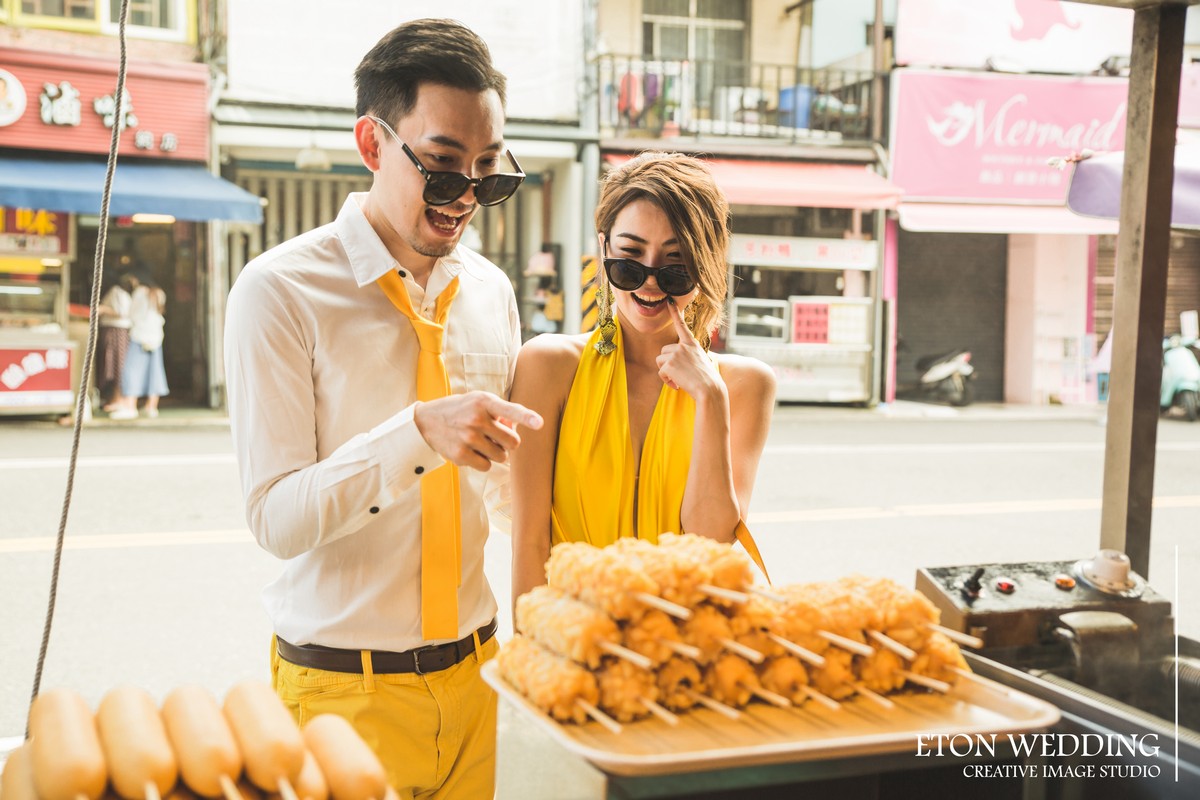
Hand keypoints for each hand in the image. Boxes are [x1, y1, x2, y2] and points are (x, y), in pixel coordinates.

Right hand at [414, 391, 543, 471]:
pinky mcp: (461, 455)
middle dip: (508, 443)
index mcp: (483, 401)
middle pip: (513, 442)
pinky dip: (483, 462)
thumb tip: (516, 429)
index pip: (510, 409)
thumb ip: (499, 412)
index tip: (539, 423)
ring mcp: (468, 438)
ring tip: (480, 442)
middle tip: (496, 437)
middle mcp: (476, 419)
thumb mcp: (478, 402)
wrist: (426, 421)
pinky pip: (487, 466)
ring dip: (495, 453)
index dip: (526, 417)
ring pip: (502, 457)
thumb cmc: (460, 410)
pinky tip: (471, 451)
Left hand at [656, 299, 720, 398]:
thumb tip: (677, 363)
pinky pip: (661, 372)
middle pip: (664, 351)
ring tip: (679, 380)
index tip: (670, 301)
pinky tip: (677, 385)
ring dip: (666, 372)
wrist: (710, 389)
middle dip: (667, 363)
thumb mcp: (701, 362)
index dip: (675, 313)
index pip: (682, 326)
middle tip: (680, 374)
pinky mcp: (670, 363)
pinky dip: (667, 381)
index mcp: (692, 344)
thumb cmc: (708, 380)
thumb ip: (689, 357)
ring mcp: (676, 353)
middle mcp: (683, 346)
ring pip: (660, 361)